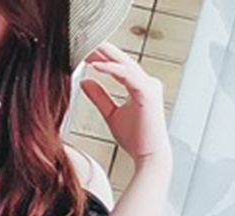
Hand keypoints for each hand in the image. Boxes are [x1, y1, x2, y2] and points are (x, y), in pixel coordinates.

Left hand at [81, 42, 171, 166]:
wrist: (148, 155)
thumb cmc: (135, 138)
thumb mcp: (110, 114)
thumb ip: (99, 97)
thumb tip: (85, 81)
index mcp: (140, 86)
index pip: (119, 67)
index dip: (102, 58)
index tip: (85, 52)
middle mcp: (147, 82)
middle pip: (123, 61)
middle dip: (103, 51)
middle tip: (85, 42)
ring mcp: (149, 86)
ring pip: (125, 64)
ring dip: (105, 55)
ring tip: (88, 48)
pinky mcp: (148, 93)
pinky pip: (128, 75)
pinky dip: (112, 69)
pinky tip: (96, 65)